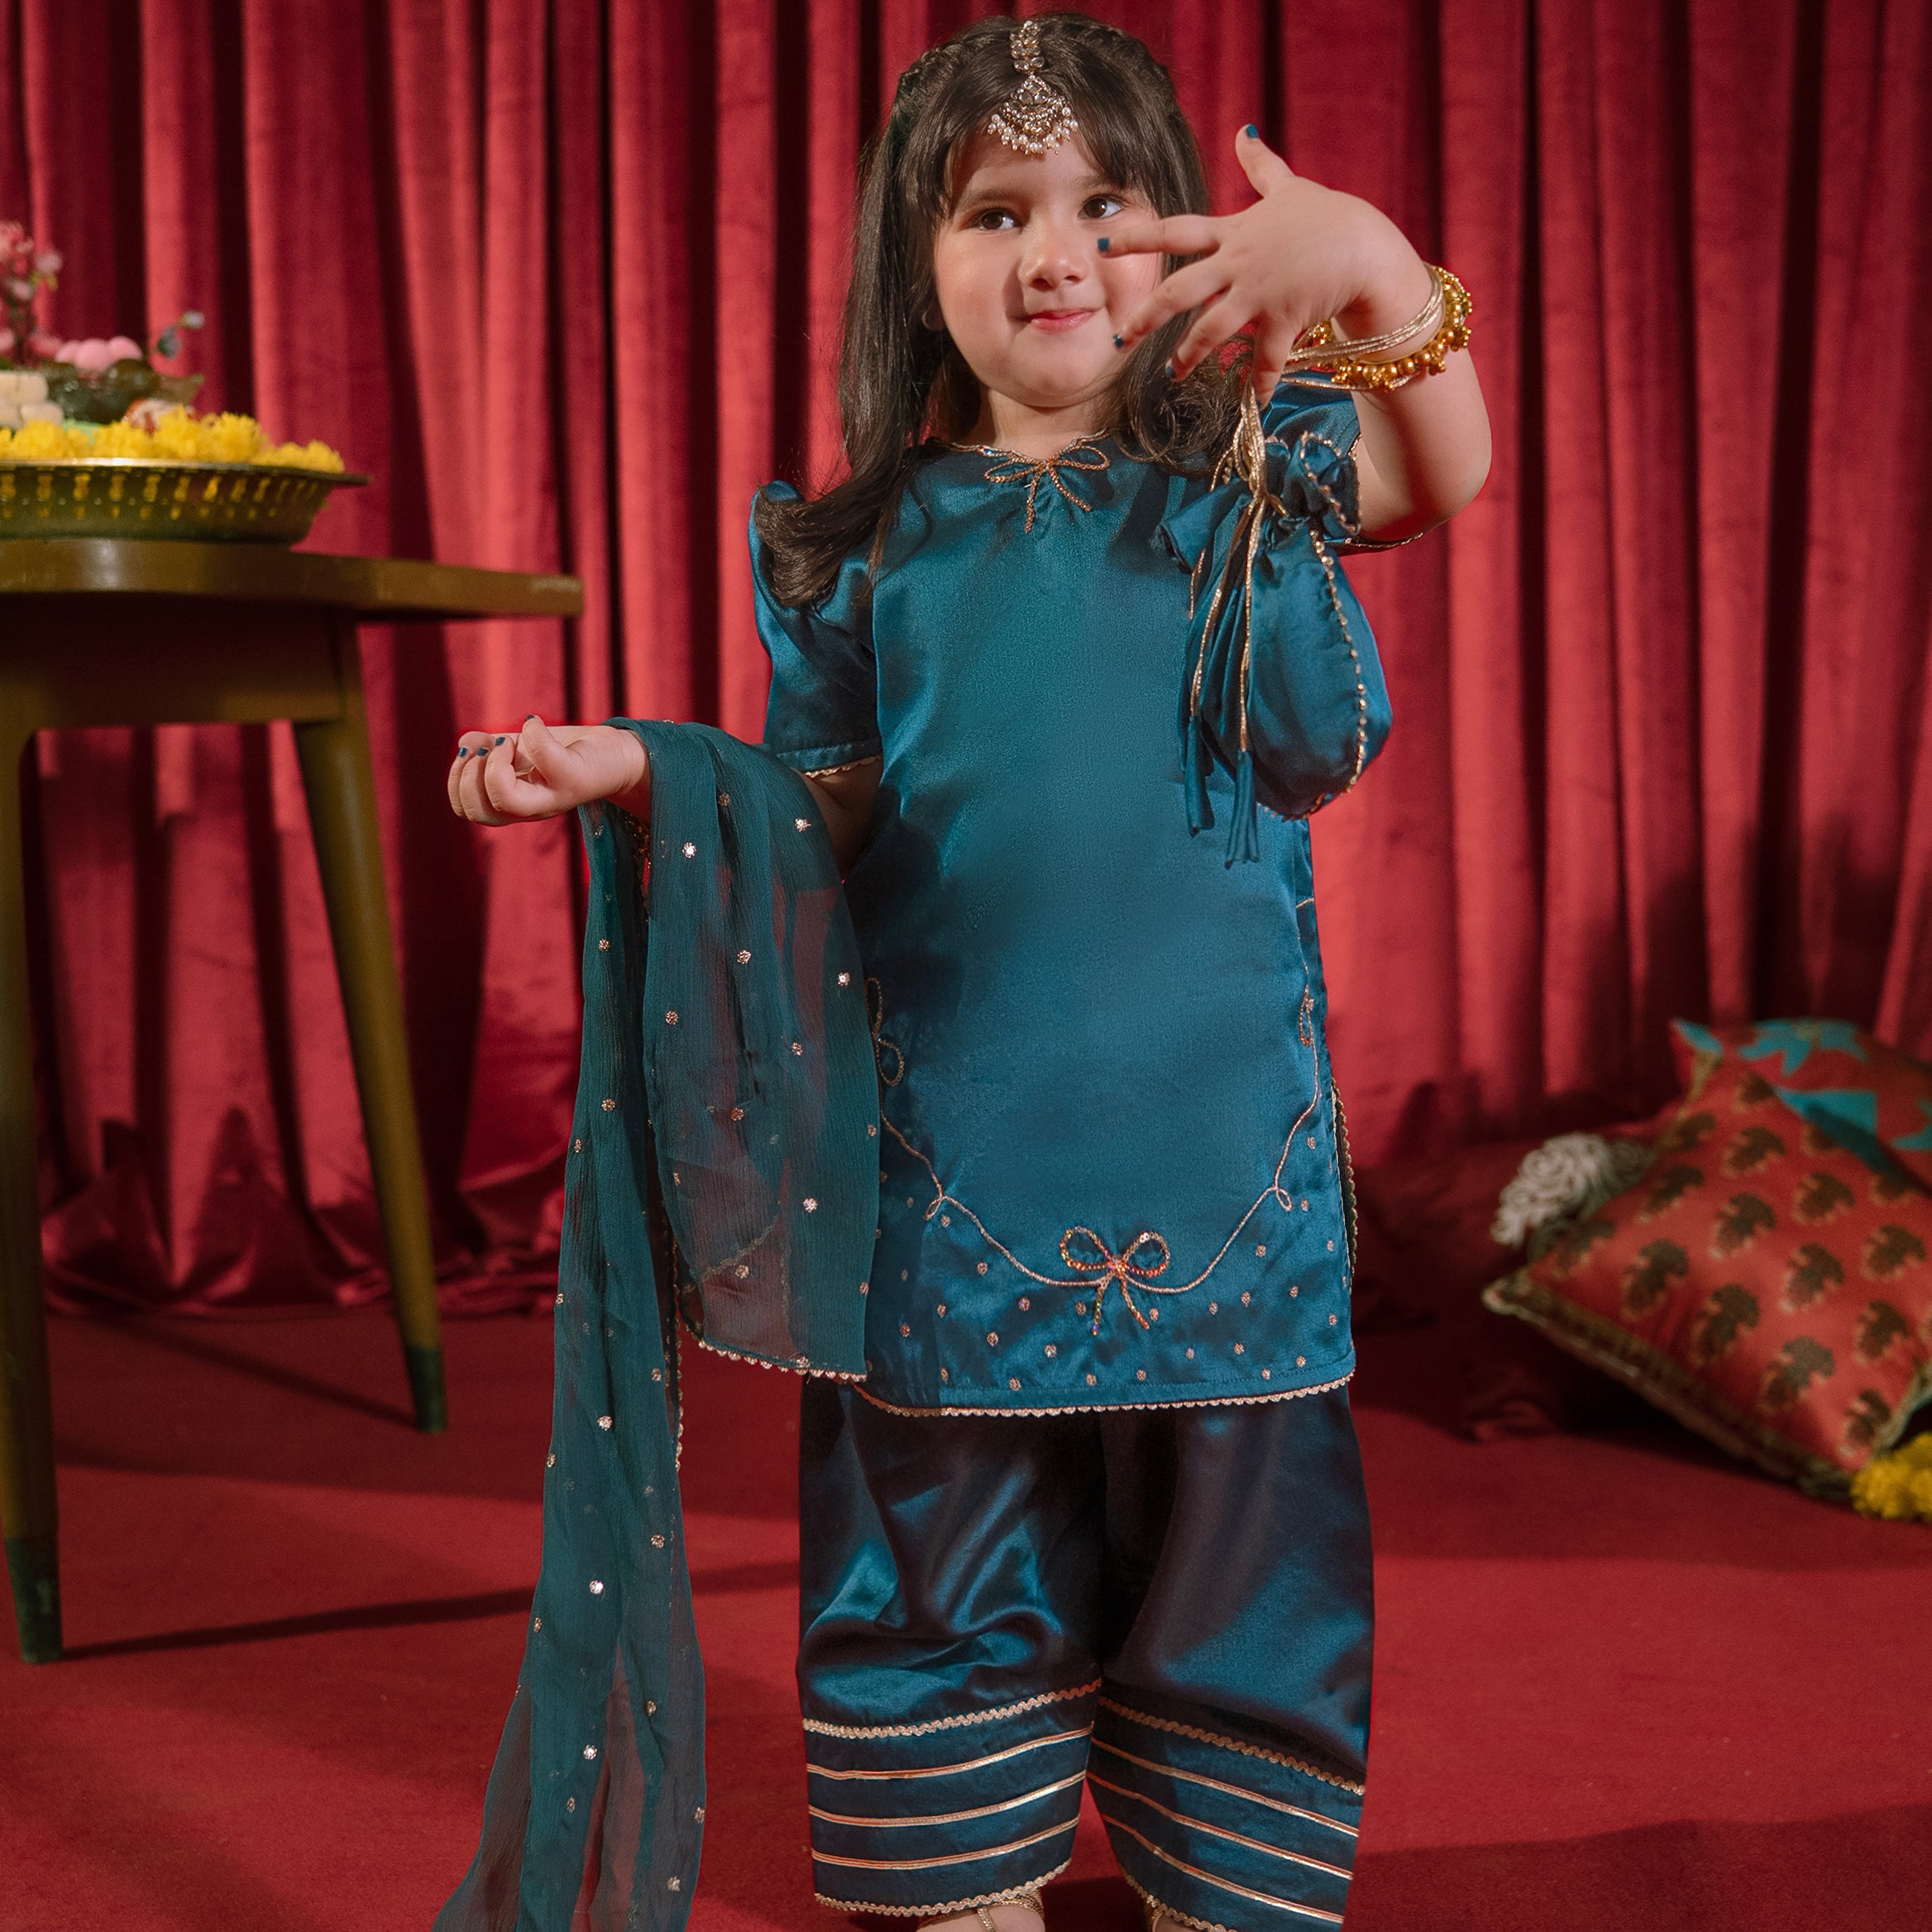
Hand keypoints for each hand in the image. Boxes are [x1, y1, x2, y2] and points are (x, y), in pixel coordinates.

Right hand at [446, 718, 649, 826]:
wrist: (616, 755)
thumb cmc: (565, 751)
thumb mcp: (518, 748)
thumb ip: (486, 748)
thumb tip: (465, 745)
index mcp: (513, 803)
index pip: (466, 811)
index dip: (456, 781)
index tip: (470, 752)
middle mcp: (532, 808)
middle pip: (481, 813)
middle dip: (470, 775)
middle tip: (488, 748)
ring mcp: (553, 797)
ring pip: (506, 802)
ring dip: (494, 764)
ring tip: (508, 743)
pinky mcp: (574, 778)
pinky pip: (543, 756)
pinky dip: (531, 730)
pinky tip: (536, 722)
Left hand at [1106, 126, 1432, 397]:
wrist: (1365, 245)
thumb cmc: (1327, 216)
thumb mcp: (1290, 187)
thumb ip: (1261, 166)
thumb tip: (1243, 131)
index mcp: (1234, 232)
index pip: (1176, 231)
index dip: (1138, 237)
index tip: (1104, 246)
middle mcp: (1238, 263)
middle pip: (1181, 289)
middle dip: (1148, 314)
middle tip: (1123, 337)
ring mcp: (1259, 292)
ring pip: (1211, 329)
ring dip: (1190, 354)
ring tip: (1174, 373)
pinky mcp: (1283, 318)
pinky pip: (1265, 358)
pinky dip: (1260, 382)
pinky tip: (1253, 403)